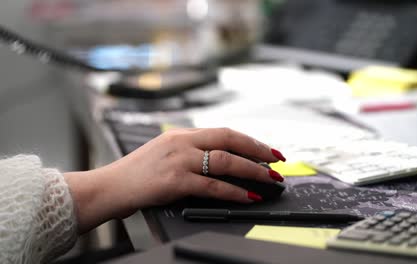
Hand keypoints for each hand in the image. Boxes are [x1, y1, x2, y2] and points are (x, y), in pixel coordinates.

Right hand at [64, 128, 285, 232]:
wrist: (109, 186)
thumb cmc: (136, 174)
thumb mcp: (163, 153)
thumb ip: (189, 151)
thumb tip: (219, 159)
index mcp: (181, 134)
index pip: (223, 132)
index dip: (248, 140)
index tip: (266, 149)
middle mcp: (182, 142)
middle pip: (229, 140)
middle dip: (257, 150)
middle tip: (277, 160)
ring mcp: (178, 160)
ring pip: (225, 161)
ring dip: (252, 170)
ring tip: (269, 178)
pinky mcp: (175, 180)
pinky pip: (212, 185)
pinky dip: (233, 191)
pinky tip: (247, 196)